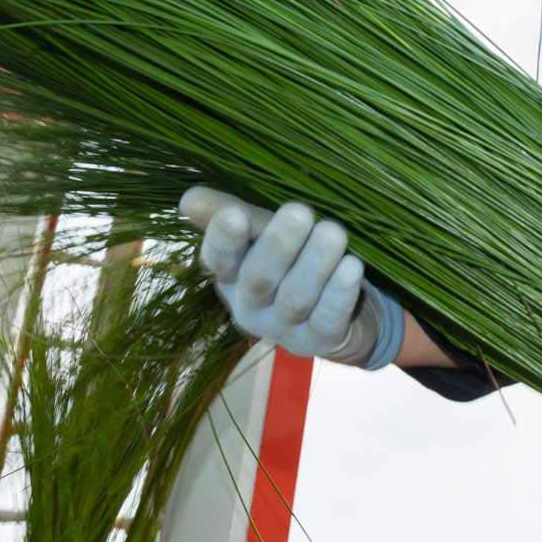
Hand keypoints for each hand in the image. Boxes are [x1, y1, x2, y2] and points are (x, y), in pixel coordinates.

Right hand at [179, 186, 404, 369]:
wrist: (340, 314)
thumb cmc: (292, 263)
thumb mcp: (262, 235)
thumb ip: (231, 214)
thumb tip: (188, 199)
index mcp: (231, 278)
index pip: (218, 260)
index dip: (223, 240)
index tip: (234, 214)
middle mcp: (251, 307)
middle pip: (259, 279)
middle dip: (278, 245)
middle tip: (300, 211)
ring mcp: (284, 329)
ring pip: (296, 298)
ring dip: (315, 264)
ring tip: (333, 231)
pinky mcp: (320, 342)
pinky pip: (328, 319)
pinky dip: (340, 293)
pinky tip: (353, 266)